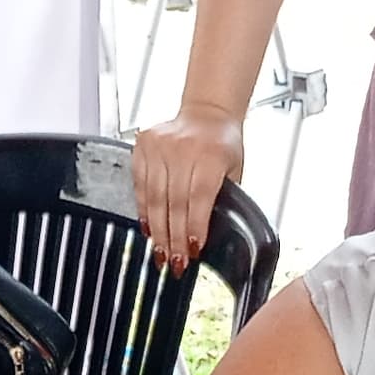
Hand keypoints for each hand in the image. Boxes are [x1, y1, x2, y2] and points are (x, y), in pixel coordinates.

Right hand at [130, 104, 243, 267]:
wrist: (207, 112)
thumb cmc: (224, 144)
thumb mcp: (234, 169)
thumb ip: (222, 197)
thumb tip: (203, 234)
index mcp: (211, 154)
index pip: (199, 198)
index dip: (194, 227)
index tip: (192, 251)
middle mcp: (183, 149)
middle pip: (174, 202)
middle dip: (174, 237)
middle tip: (175, 263)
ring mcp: (160, 146)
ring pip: (154, 197)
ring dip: (157, 229)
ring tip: (160, 253)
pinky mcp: (143, 146)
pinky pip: (140, 185)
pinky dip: (143, 210)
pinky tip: (148, 228)